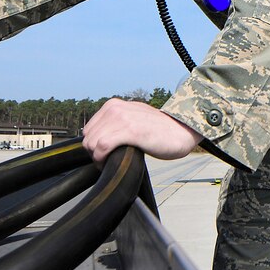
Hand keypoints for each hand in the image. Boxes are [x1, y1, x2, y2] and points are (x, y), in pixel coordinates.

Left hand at [82, 98, 201, 164]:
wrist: (181, 132)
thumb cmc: (159, 130)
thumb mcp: (133, 117)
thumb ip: (116, 123)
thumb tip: (98, 139)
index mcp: (113, 105)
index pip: (88, 130)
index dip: (93, 146)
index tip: (104, 156)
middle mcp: (115, 109)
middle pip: (88, 138)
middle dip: (94, 153)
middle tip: (107, 162)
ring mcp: (122, 118)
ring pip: (93, 143)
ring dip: (98, 158)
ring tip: (109, 163)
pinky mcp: (130, 131)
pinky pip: (102, 147)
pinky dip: (102, 159)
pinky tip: (110, 164)